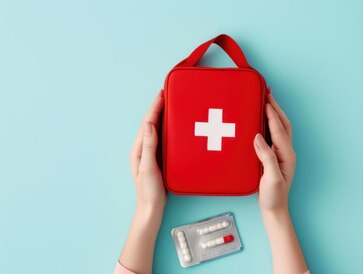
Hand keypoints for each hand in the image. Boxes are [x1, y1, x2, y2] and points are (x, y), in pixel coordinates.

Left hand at [130, 92, 165, 210]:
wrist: (151, 209)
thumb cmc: (148, 191)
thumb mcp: (148, 167)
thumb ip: (149, 146)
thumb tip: (148, 124)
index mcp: (139, 148)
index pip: (148, 123)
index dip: (155, 107)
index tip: (162, 93)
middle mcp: (144, 148)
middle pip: (152, 123)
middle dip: (160, 108)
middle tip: (169, 94)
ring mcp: (152, 154)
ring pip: (158, 130)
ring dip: (165, 117)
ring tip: (173, 105)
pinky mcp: (159, 159)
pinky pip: (164, 139)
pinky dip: (169, 130)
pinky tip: (177, 127)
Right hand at [253, 94, 295, 212]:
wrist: (274, 211)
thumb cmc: (274, 197)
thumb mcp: (270, 178)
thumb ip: (266, 157)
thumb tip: (258, 137)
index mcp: (286, 154)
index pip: (279, 129)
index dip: (272, 113)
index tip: (265, 99)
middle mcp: (285, 151)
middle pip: (282, 123)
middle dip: (275, 107)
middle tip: (266, 92)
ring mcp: (280, 154)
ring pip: (278, 128)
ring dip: (272, 113)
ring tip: (263, 100)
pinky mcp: (273, 157)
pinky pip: (271, 135)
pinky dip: (266, 124)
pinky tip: (257, 120)